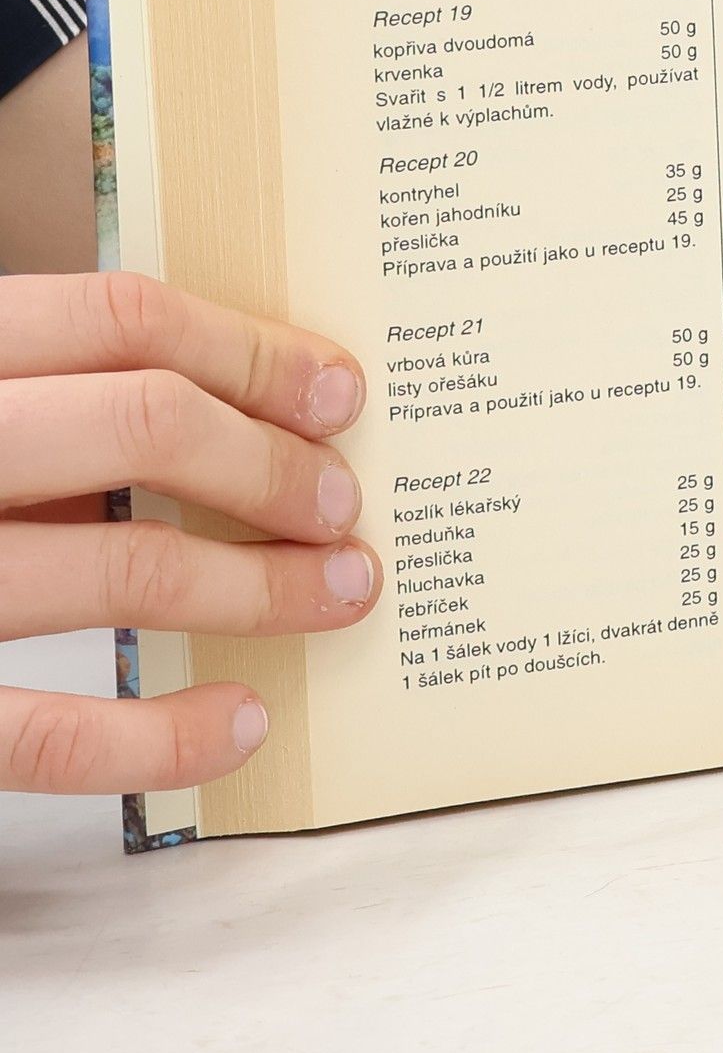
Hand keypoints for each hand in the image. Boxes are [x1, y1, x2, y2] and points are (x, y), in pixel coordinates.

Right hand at [0, 273, 379, 794]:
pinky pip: (48, 730)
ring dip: (260, 584)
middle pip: (142, 422)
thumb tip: (235, 415)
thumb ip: (47, 401)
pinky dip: (164, 735)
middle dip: (273, 462)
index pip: (120, 317)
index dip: (251, 350)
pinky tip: (242, 721)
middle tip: (346, 504)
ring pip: (121, 564)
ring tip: (342, 591)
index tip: (343, 392)